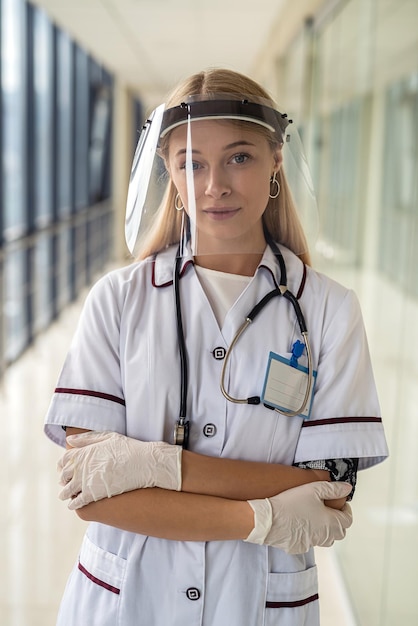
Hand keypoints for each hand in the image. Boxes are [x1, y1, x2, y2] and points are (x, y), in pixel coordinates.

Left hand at [58, 431, 181, 509]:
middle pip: (63, 476)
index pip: (63, 460)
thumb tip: (69, 440)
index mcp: (83, 452)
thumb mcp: (108, 437)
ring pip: (67, 491)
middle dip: (64, 480)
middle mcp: (81, 466)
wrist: (145, 464)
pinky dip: (73, 503)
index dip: (62, 466)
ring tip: (67, 495)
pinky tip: (75, 504)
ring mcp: (86, 481)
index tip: (65, 469)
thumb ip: (87, 438)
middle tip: (65, 483)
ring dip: (65, 493)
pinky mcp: (94, 495)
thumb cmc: (129, 449)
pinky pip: (77, 502)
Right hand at [245, 481, 352, 553]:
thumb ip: (333, 489)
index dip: (346, 509)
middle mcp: (325, 536)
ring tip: (315, 516)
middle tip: (329, 509)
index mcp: (331, 523)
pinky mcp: (299, 547)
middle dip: (337, 520)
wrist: (269, 519)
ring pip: (325, 538)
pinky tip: (300, 523)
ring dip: (325, 529)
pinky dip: (309, 533)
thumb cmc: (291, 503)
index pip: (348, 519)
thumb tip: (347, 489)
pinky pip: (310, 542)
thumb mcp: (314, 489)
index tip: (340, 502)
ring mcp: (312, 543)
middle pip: (339, 532)